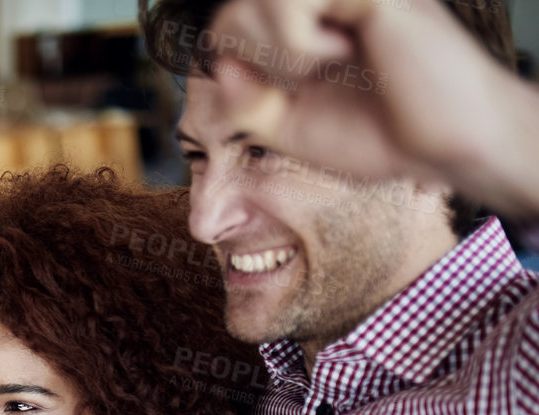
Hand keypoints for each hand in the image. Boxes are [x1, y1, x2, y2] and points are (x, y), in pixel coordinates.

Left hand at [203, 0, 536, 216]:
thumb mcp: (295, 129)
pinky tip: (336, 55)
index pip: (238, 10)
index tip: (267, 85)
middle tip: (295, 76)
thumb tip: (218, 64)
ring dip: (272, 40)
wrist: (448, 147)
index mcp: (314, 25)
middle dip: (246, 44)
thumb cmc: (384, 138)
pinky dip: (295, 39)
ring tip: (315, 67)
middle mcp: (332, 1)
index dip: (226, 46)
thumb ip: (250, 103)